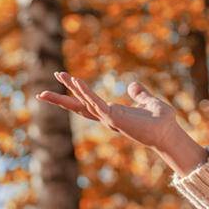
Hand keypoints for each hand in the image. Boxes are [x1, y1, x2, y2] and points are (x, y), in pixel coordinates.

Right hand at [36, 73, 180, 149]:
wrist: (169, 133)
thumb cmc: (162, 121)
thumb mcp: (149, 102)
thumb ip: (140, 94)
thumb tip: (133, 85)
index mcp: (112, 113)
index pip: (88, 103)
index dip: (76, 94)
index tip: (64, 84)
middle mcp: (107, 117)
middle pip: (78, 107)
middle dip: (59, 100)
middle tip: (40, 93)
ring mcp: (109, 118)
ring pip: (83, 102)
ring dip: (70, 89)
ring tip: (58, 75)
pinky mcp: (114, 117)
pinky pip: (95, 103)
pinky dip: (85, 92)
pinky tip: (76, 81)